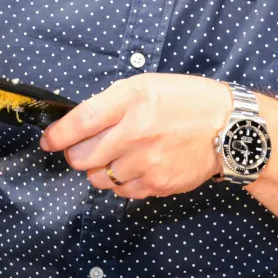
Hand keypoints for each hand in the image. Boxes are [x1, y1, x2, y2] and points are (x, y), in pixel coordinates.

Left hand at [39, 73, 231, 199]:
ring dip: (98, 170)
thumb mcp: (145, 85)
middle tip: (86, 148)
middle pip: (81, 158)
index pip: (80, 122)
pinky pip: (121, 192)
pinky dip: (119, 183)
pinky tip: (134, 167)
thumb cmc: (185, 101)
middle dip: (75, 154)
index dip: (57, 135)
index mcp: (132, 101)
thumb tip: (77, 124)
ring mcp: (148, 163)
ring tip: (116, 156)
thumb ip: (111, 103)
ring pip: (98, 179)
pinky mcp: (158, 185)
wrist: (230, 128)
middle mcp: (137, 134)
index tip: (48, 141)